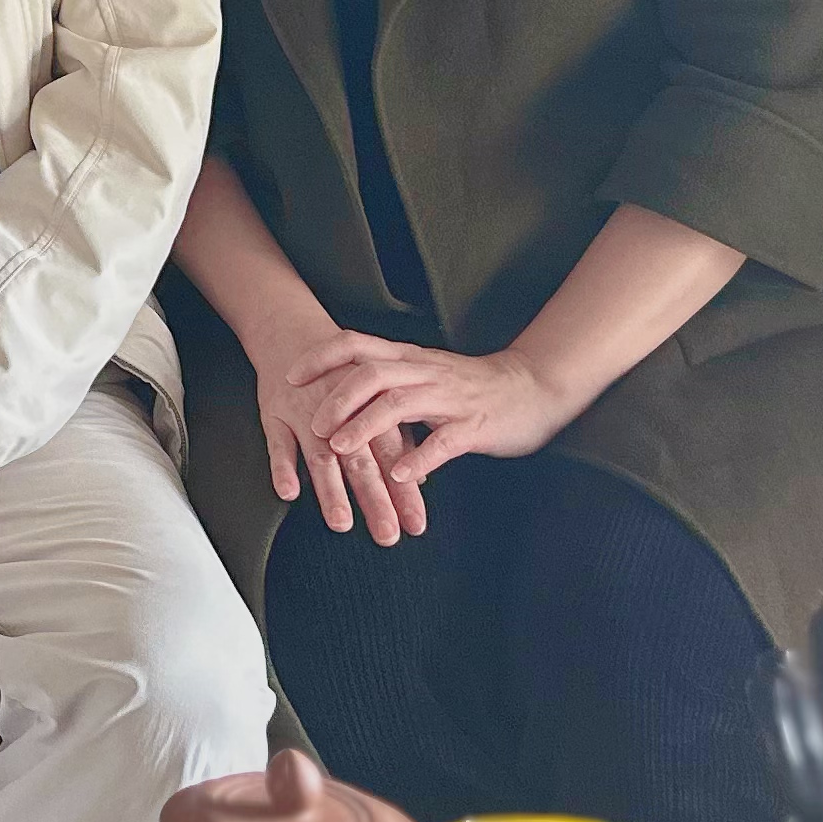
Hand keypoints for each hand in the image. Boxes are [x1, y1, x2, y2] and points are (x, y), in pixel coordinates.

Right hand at [246, 317, 429, 544]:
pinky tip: (288, 491)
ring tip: (341, 522)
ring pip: (321, 456)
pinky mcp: (275, 415)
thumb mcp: (372, 400)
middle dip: (375, 499)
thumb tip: (420, 477)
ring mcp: (305, 417)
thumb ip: (397, 440)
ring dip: (332, 490)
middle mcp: (341, 417)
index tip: (416, 524)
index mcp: (369, 412)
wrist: (293, 334)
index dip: (405, 492)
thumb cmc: (338, 373)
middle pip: (361, 462)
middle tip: (387, 534)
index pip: (392, 458)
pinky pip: (277, 444)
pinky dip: (282, 467)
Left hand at [287, 334, 587, 502]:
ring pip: (400, 405)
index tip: (290, 376)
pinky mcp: (476, 425)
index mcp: (409, 359)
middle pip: (371, 374)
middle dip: (336, 399)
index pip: (355, 345)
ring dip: (365, 427)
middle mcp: (425, 372)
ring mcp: (450, 398)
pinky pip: (444, 440)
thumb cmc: (472, 386)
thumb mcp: (423, 376)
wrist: (533, 387)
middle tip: (313, 426)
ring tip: (340, 450)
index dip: (320, 357)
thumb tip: (340, 395)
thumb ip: (387, 383)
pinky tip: (398, 475)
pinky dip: (419, 457)